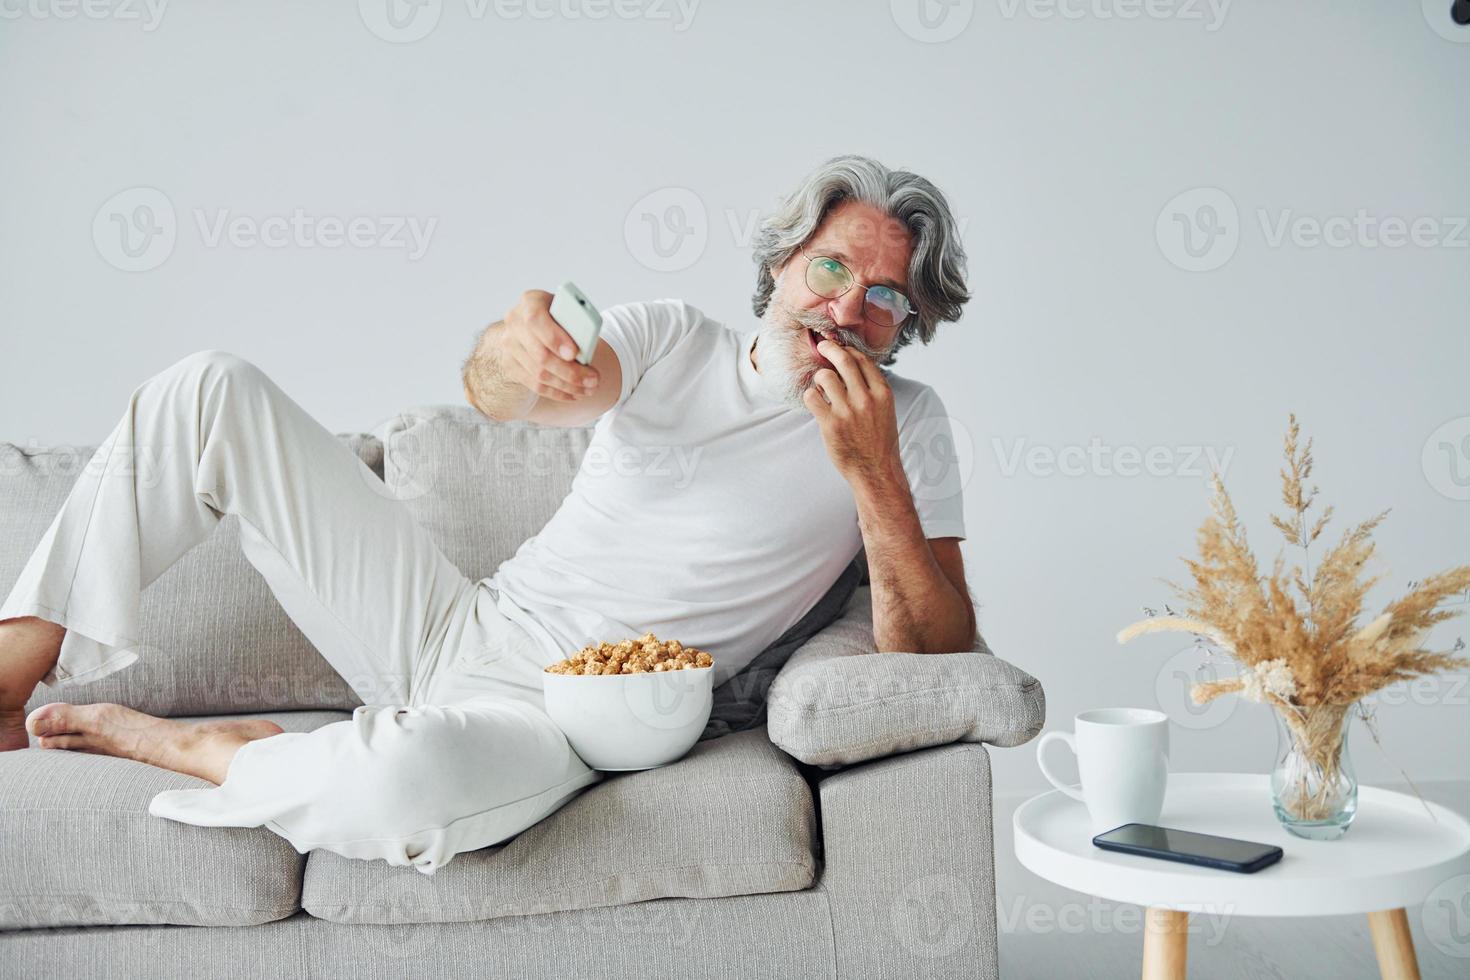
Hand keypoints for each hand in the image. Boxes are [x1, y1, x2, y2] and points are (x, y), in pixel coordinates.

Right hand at [500, 289, 600, 402]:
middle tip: (594, 379)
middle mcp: (514, 322)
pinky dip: (558, 392)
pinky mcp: (511, 364)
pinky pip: (535, 385)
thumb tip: (586, 345)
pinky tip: (575, 394)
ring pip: (539, 374)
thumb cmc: (562, 314)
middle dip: (570, 371)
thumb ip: (576, 321)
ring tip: (590, 389)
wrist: (542, 321)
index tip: (574, 353)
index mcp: (530, 301)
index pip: (535, 320)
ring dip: (568, 385)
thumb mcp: (570, 310)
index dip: (554, 338)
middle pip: (540, 354)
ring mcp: (510, 345)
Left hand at [802, 339, 901, 486]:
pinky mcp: (831, 424)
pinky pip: (812, 397)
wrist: (876, 470)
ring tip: (821, 388)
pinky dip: (810, 396)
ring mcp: (848, 411)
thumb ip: (872, 388)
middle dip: (829, 349)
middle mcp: (866, 398)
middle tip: (822, 347)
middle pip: (843, 360)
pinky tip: (815, 403)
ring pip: (824, 376)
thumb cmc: (879, 441)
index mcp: (882, 393)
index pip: (862, 360)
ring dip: (819, 378)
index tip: (839, 348)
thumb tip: (853, 365)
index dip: (848, 350)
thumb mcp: (885, 410)